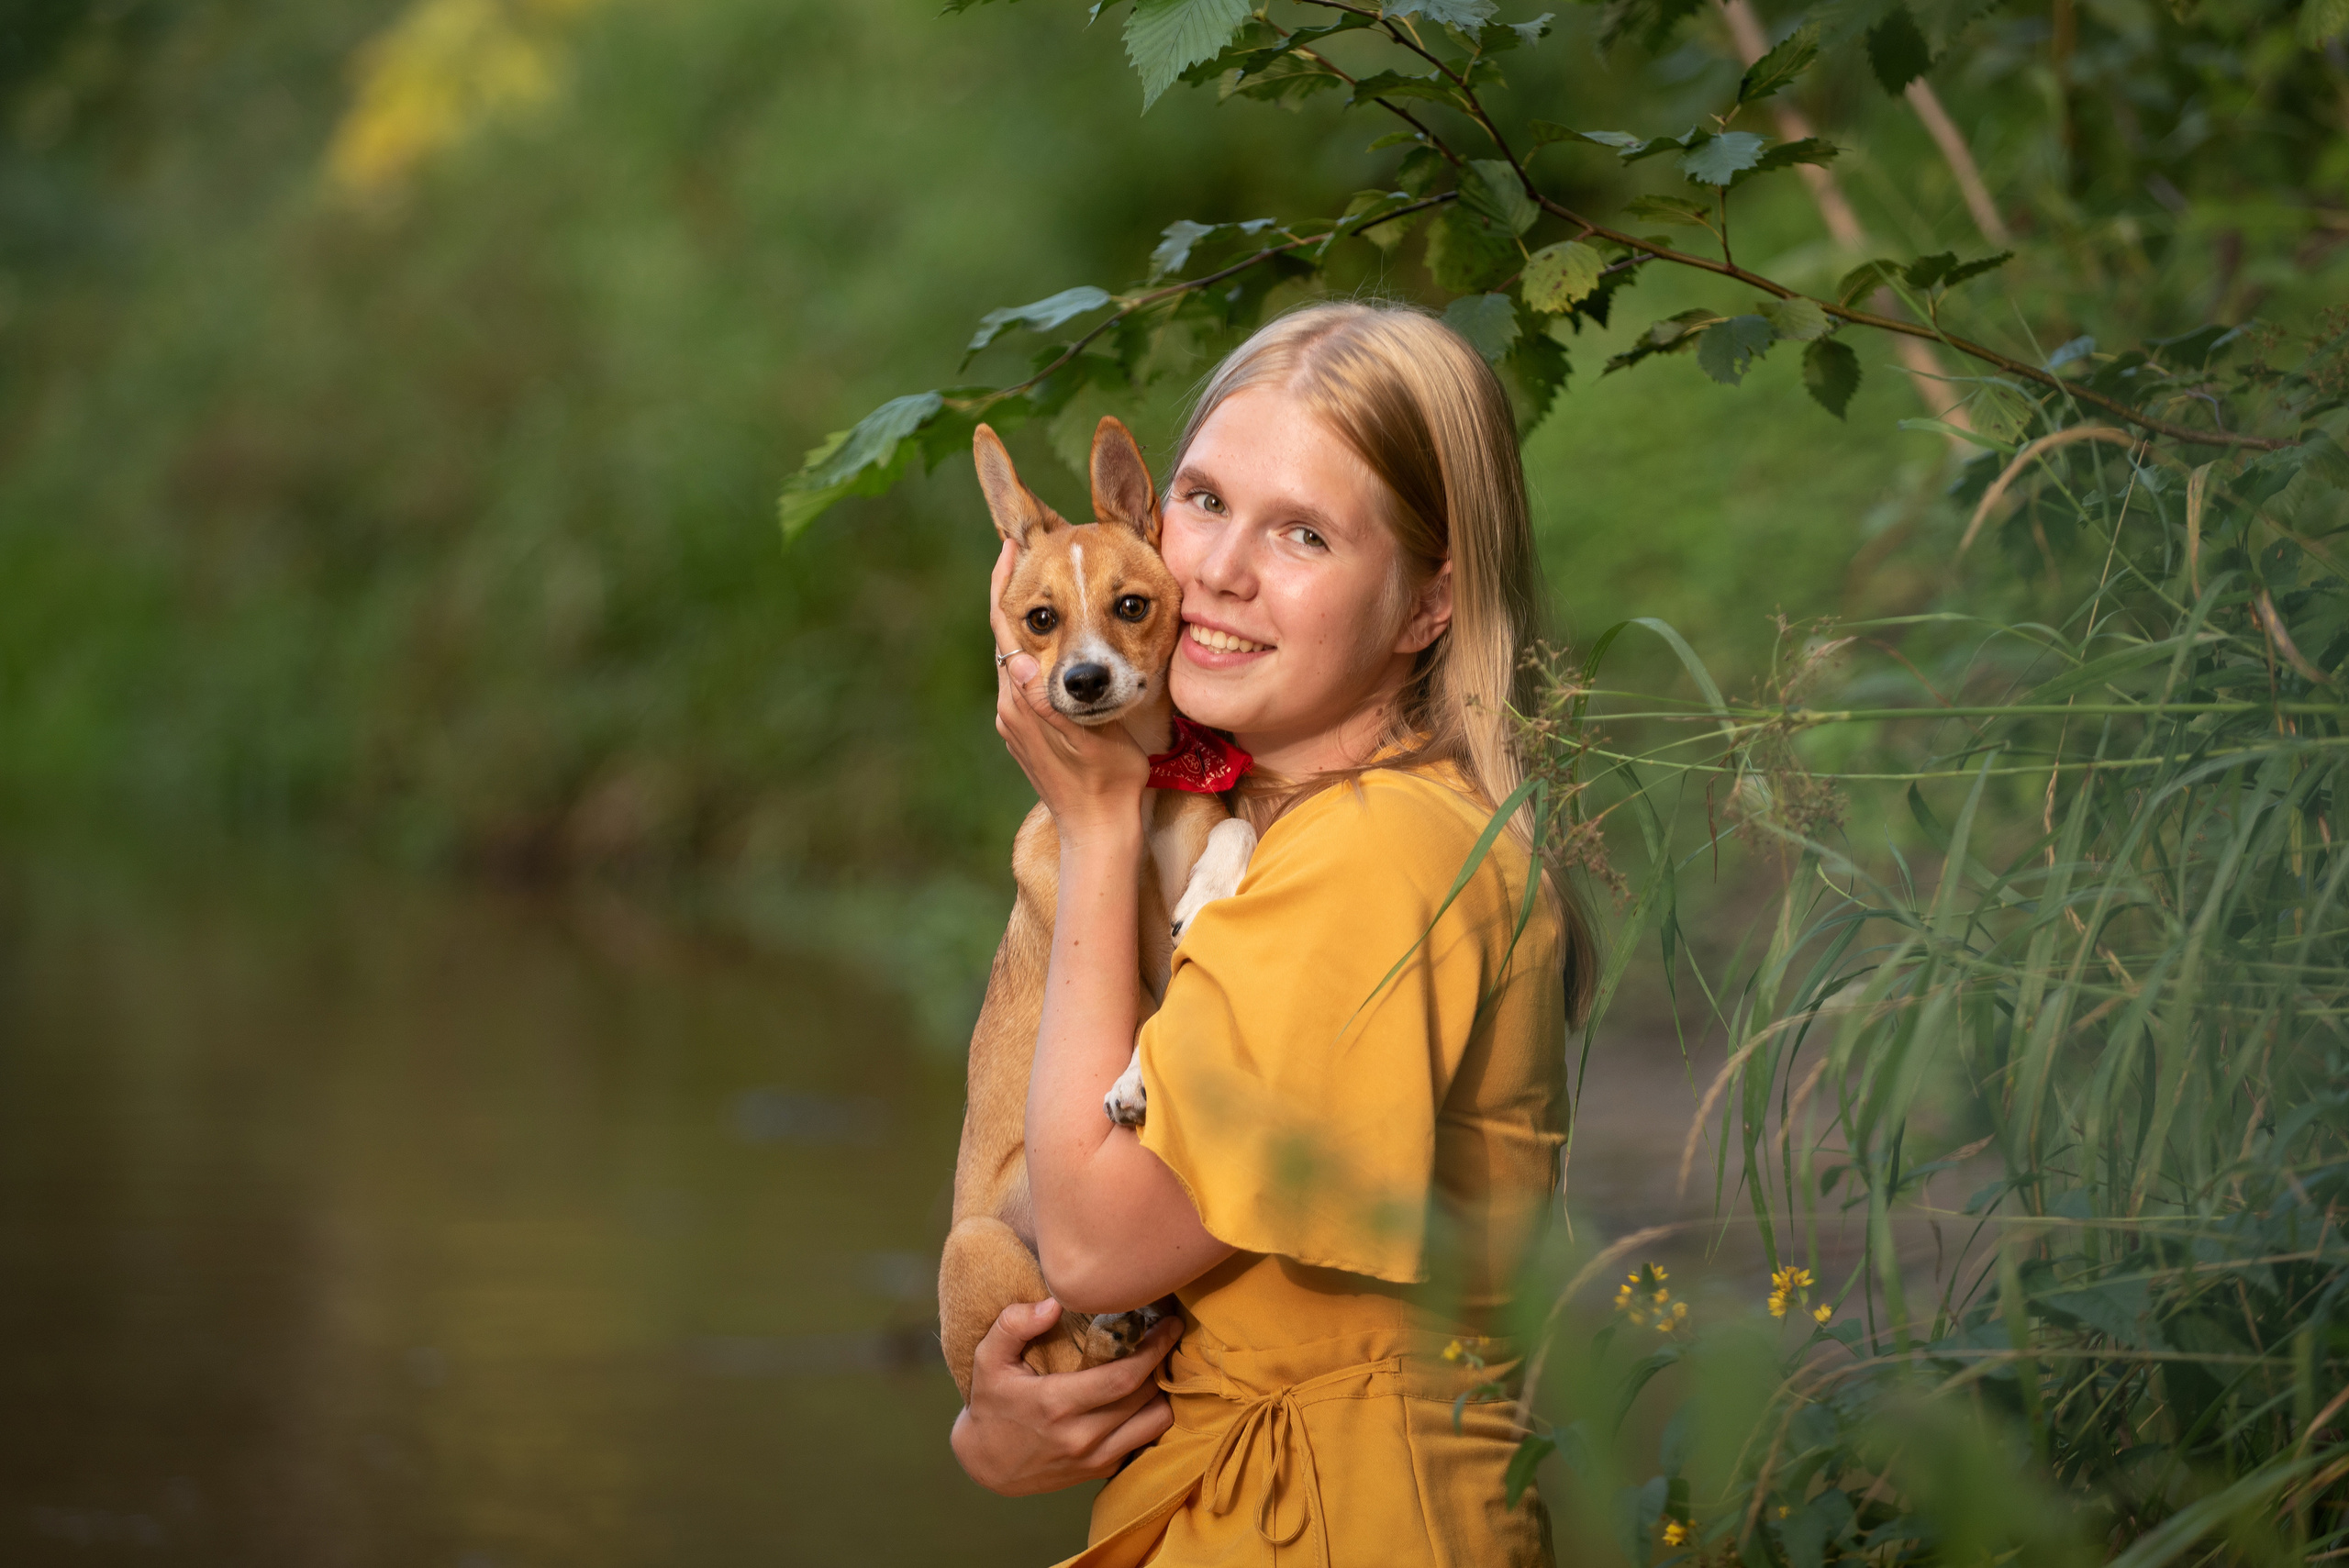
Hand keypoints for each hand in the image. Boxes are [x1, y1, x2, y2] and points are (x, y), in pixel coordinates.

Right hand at [949, 1298, 1178, 1496]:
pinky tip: (1139, 1396)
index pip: (1124, 1378)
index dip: (1155, 1349)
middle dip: (1162, 1362)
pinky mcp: (1100, 1471)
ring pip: (1155, 1423)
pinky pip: (1143, 1442)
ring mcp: (1094, 1458)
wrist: (985, 1465)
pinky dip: (1149, 1417)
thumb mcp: (988, 1359)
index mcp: (1056, 1404)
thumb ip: (1014, 1325)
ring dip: (1161, 1392)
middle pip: (1145, 1396)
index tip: (1170, 1325)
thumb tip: (1054, 1304)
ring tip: (1153, 1368)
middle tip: (1166, 1336)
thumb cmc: (991, 1404)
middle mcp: (1081, 1436)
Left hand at [991, 541, 1151, 851]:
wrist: (1097, 829)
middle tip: (1028, 548)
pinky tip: (1051, 638)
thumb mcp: (1088, 737)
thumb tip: (1021, 661)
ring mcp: (1016, 721)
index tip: (1013, 546)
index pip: (1007, 629)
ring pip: (1014, 654)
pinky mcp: (1025, 731)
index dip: (1008, 586)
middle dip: (1016, 592)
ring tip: (1043, 582)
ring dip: (1028, 619)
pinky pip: (1022, 676)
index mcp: (1023, 702)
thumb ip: (1051, 700)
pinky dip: (1035, 646)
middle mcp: (1010, 708)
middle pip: (1006, 635)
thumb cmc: (1108, 781)